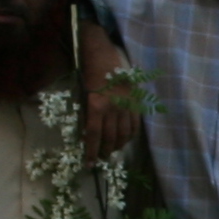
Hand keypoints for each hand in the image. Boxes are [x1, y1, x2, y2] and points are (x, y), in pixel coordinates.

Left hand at [77, 24, 135, 159]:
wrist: (105, 54)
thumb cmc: (90, 72)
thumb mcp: (84, 94)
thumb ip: (88, 114)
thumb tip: (88, 134)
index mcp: (96, 105)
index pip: (93, 135)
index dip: (91, 152)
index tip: (89, 164)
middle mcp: (112, 108)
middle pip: (110, 138)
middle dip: (104, 151)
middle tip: (100, 158)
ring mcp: (126, 105)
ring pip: (124, 134)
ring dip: (117, 146)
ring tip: (111, 151)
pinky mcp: (135, 102)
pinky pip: (135, 124)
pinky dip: (130, 135)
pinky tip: (125, 140)